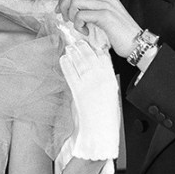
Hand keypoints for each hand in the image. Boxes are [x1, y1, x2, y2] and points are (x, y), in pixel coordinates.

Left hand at [57, 0, 141, 57]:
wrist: (138, 44)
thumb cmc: (121, 35)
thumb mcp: (105, 18)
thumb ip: (93, 11)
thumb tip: (72, 12)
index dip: (65, 0)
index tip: (60, 11)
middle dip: (64, 6)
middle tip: (66, 19)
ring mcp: (106, 5)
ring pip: (76, 1)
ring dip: (72, 16)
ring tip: (80, 27)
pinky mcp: (105, 16)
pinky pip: (81, 15)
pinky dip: (79, 25)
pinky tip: (86, 32)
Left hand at [59, 42, 119, 159]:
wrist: (100, 132)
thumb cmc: (105, 116)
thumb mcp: (110, 95)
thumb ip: (103, 81)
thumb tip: (95, 71)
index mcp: (111, 80)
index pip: (103, 58)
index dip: (96, 48)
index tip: (91, 42)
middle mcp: (101, 79)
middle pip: (91, 57)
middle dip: (83, 47)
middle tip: (77, 40)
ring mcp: (89, 84)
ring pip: (80, 62)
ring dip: (74, 53)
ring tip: (70, 46)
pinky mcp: (78, 91)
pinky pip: (70, 73)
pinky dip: (66, 64)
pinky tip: (63, 59)